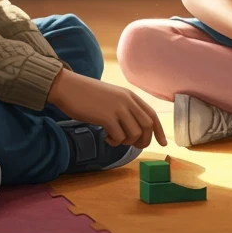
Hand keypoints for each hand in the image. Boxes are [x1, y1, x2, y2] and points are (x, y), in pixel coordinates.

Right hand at [49, 70, 167, 147]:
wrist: (68, 87)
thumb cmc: (87, 94)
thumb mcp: (112, 96)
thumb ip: (125, 108)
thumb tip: (135, 129)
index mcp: (130, 96)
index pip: (152, 115)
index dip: (159, 131)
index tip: (163, 143)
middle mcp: (127, 101)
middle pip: (147, 126)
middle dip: (144, 140)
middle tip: (133, 145)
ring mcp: (117, 108)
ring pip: (135, 133)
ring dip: (127, 142)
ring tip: (114, 139)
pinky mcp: (106, 117)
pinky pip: (119, 136)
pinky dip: (115, 141)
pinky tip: (106, 137)